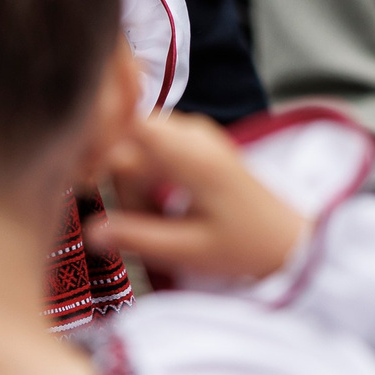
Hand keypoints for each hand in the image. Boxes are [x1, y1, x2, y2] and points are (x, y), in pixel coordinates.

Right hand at [85, 113, 308, 282]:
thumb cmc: (245, 246)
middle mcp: (192, 134)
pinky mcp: (196, 144)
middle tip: (129, 222)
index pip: (127, 125)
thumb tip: (90, 231)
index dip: (98, 147)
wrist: (285, 240)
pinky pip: (153, 149)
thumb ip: (138, 237)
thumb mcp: (189, 250)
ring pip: (136, 144)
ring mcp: (195, 135)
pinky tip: (161, 208)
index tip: (88, 185)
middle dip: (114, 177)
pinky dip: (146, 177)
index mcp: (191, 154)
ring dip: (131, 180)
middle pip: (126, 138)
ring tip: (153, 219)